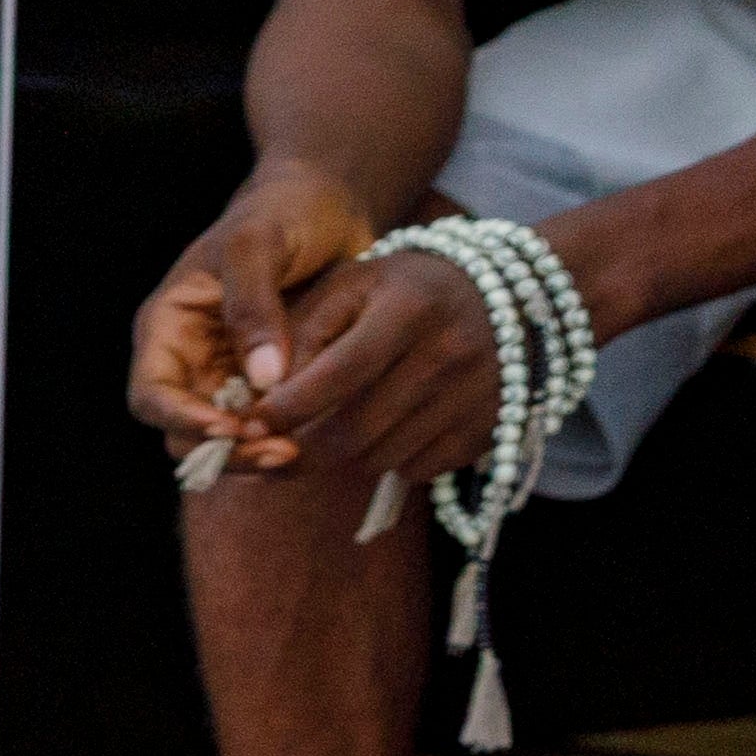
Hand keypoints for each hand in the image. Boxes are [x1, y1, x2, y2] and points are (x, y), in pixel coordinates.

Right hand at [128, 163, 375, 449]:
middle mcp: (189, 358)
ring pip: (221, 440)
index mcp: (167, 326)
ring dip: (252, 453)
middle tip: (278, 451)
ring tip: (297, 451)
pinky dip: (280, 440)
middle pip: (182, 431)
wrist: (328, 203)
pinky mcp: (266, 382)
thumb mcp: (259, 244)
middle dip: (224, 450)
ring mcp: (226, 374)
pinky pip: (262, 426)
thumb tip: (262, 381)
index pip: (151, 394)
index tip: (231, 428)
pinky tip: (313, 439)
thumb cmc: (282, 211)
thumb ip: (254, 306)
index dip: (182, 420)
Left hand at [235, 242, 522, 490]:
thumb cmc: (404, 289)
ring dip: (340, 456)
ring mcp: (475, 397)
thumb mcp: (350, 285)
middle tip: (267, 452)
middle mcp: (449, 355)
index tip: (247, 426)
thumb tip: (262, 397)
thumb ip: (302, 331)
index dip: (287, 409)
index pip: (339, 374)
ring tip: (329, 429)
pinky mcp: (489, 430)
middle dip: (299, 451)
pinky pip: (415, 471)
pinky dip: (385, 461)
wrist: (508, 298)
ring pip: (379, 460)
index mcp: (409, 308)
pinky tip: (382, 429)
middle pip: (355, 432)